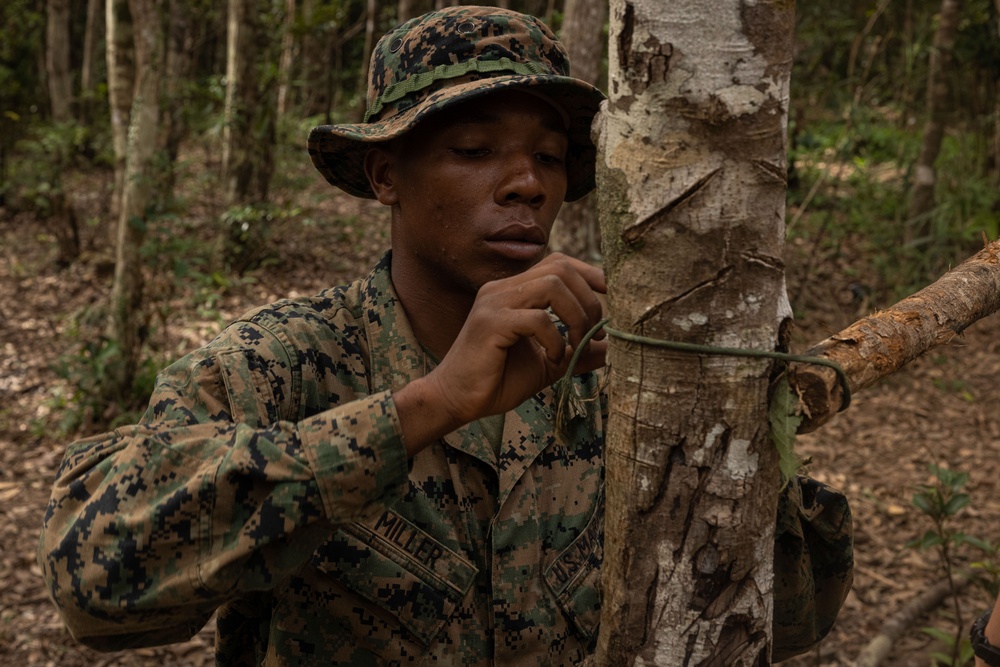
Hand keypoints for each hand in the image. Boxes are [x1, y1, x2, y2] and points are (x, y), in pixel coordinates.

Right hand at [394, 253, 606, 452]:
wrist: (456, 400)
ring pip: (553, 285)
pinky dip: (555, 339)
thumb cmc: (497, 381)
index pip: (559, 263)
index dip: (590, 275)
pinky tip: (552, 358)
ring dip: (575, 316)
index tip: (612, 300)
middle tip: (594, 334)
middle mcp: (503, 288)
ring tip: (575, 345)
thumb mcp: (548, 364)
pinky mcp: (490, 323)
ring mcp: (495, 303)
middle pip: (561, 267)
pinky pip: (537, 318)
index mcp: (514, 291)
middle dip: (588, 300)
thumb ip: (577, 352)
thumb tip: (613, 349)